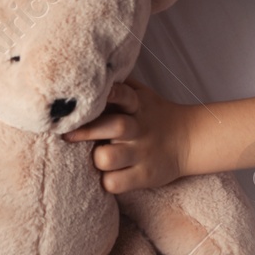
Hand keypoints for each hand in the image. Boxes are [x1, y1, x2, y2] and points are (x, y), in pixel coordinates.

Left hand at [64, 79, 192, 193]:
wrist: (188, 140)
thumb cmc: (152, 115)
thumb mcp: (141, 94)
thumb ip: (118, 85)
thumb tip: (86, 71)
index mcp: (137, 105)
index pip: (123, 94)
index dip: (108, 93)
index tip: (90, 94)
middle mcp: (139, 128)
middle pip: (114, 127)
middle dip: (86, 131)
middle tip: (66, 134)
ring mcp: (142, 153)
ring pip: (108, 158)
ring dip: (97, 158)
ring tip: (94, 156)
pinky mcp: (145, 176)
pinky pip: (115, 183)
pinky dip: (106, 180)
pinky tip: (107, 174)